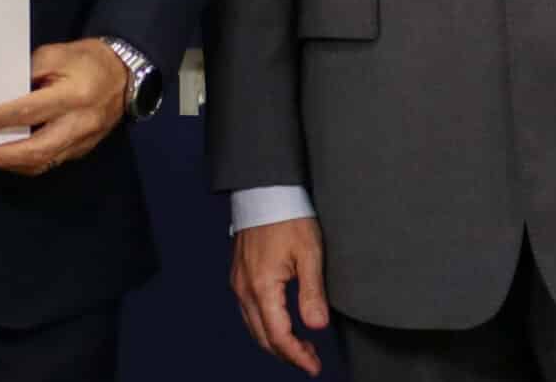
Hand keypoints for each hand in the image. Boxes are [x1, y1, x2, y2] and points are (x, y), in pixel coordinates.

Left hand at [0, 39, 126, 174]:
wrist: (123, 76)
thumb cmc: (86, 60)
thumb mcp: (56, 54)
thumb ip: (28, 73)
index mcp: (74, 95)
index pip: (31, 111)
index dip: (0, 117)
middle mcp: (79, 124)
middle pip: (37, 150)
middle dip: (2, 156)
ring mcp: (82, 141)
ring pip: (43, 162)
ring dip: (11, 164)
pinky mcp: (82, 150)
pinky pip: (50, 162)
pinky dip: (26, 162)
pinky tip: (8, 157)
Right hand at [230, 217, 328, 375]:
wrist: (265, 191)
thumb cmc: (288, 217)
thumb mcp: (309, 253)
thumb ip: (312, 293)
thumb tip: (317, 326)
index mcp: (262, 286)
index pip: (278, 335)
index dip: (297, 356)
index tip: (314, 367)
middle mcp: (244, 288)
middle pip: (262, 337)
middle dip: (287, 354)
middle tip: (311, 360)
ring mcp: (238, 282)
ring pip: (253, 326)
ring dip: (275, 342)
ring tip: (301, 346)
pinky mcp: (239, 275)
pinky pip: (248, 312)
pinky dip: (265, 326)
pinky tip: (282, 323)